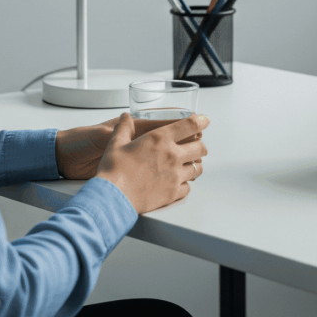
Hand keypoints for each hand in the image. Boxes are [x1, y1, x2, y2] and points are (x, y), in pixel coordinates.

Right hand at [55, 115, 196, 179]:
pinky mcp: (173, 193)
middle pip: (200, 148)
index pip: (190, 125)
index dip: (201, 121)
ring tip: (187, 166)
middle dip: (200, 146)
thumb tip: (126, 117)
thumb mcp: (116, 143)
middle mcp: (172, 156)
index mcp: (160, 139)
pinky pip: (188, 187)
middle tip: (197, 147)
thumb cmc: (113, 171)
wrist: (112, 198)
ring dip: (194, 165)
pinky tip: (178, 183)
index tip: (205, 120)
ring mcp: (175, 175)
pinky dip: (185, 184)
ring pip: (197, 168)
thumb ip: (124, 128)